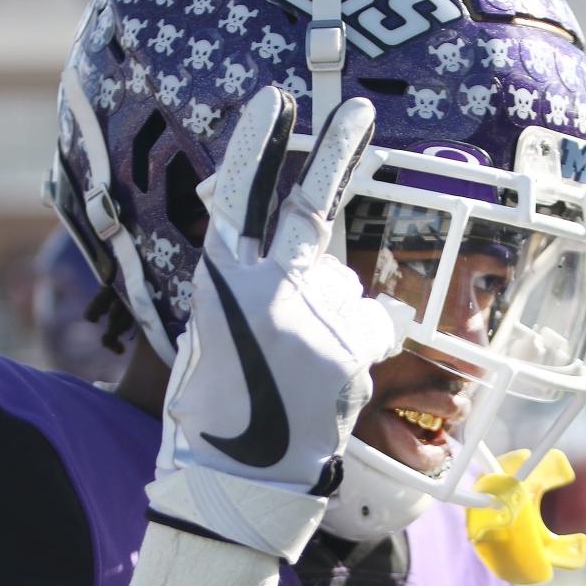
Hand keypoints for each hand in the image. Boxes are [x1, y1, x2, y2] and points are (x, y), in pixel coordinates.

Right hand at [150, 86, 399, 562]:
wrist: (239, 483)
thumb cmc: (215, 415)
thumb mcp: (213, 339)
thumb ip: (254, 291)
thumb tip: (313, 266)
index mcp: (220, 284)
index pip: (240, 198)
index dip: (258, 147)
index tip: (274, 101)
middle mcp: (269, 290)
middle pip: (311, 209)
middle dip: (337, 152)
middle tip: (361, 111)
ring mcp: (315, 319)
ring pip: (349, 290)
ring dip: (338, 312)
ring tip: (304, 366)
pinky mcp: (351, 352)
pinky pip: (372, 328)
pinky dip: (359, 344)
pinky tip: (331, 380)